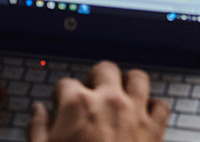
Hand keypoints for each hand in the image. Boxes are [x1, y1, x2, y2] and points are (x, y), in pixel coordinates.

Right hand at [28, 61, 169, 141]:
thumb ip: (38, 129)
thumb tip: (38, 111)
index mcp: (77, 105)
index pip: (65, 83)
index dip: (61, 95)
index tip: (61, 104)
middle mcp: (109, 101)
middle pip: (105, 69)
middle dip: (96, 77)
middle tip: (91, 92)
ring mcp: (135, 113)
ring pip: (138, 78)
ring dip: (129, 83)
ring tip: (120, 94)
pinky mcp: (155, 129)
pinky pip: (161, 105)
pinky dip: (154, 107)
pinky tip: (144, 115)